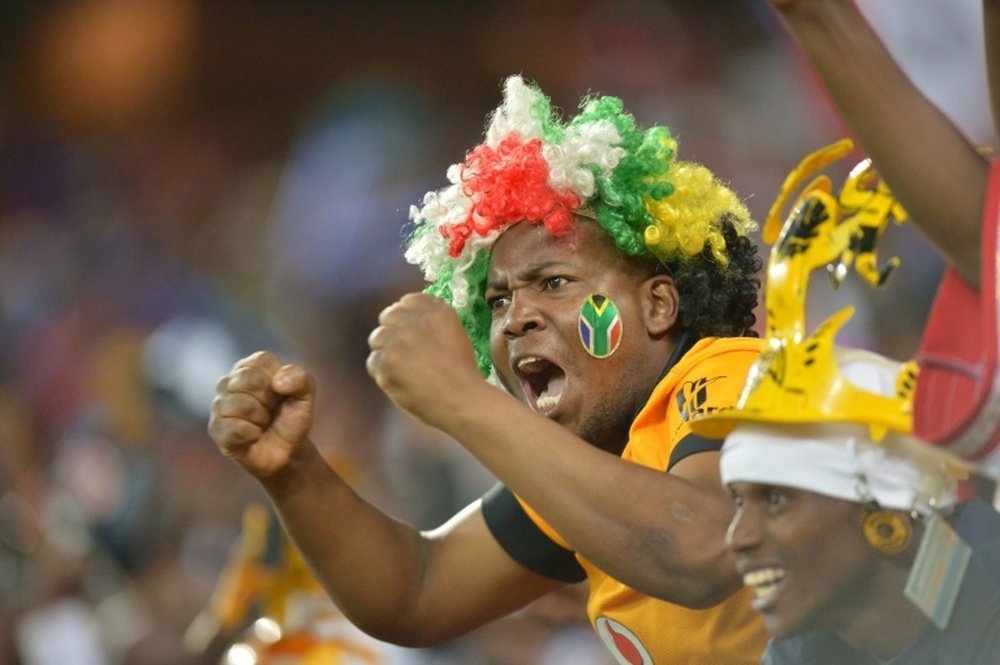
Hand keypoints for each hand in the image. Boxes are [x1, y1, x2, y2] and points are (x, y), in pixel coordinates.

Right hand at [208, 351, 314, 477]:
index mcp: (251, 367)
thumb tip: (277, 382)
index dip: (278, 381)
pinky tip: (253, 436)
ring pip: (240, 404)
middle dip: (268, 400)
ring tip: (262, 423)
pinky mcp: (216, 428)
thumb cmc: (291, 418)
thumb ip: (300, 378)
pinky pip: (233, 428)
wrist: (287, 452)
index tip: (281, 393)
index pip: (261, 361)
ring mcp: (219, 405)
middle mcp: (230, 381)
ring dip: (261, 418)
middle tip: (271, 410)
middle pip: (247, 379)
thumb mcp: (305, 395)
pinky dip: (252, 434)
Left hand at [367, 293, 482, 427]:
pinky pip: (373, 362)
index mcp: (437, 311)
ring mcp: (399, 339)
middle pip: (388, 316)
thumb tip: (408, 320)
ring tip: (402, 370)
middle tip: (402, 353)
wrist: (462, 401)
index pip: (408, 301)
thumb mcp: (455, 336)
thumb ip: (432, 324)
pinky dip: (382, 374)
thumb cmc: (462, 375)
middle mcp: (416, 320)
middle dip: (392, 331)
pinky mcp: (386, 361)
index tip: (408, 330)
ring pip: (376, 338)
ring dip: (385, 353)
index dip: (405, 316)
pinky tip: (400, 382)